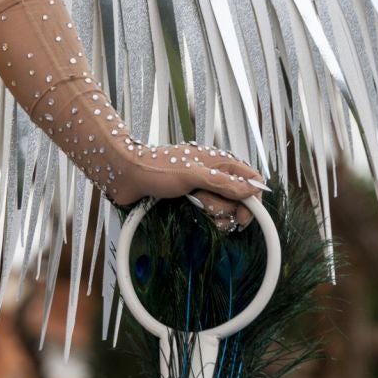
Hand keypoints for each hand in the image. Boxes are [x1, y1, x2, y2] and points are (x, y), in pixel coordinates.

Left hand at [101, 136, 266, 231]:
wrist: (125, 176)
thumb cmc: (154, 168)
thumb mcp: (191, 175)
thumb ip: (222, 182)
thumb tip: (252, 190)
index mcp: (217, 160)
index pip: (251, 179)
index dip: (252, 199)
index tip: (243, 215)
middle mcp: (213, 173)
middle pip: (238, 198)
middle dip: (226, 208)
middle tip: (206, 206)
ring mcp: (202, 187)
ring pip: (223, 208)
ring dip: (212, 212)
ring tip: (192, 205)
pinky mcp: (192, 199)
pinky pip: (208, 213)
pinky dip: (203, 216)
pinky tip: (190, 211)